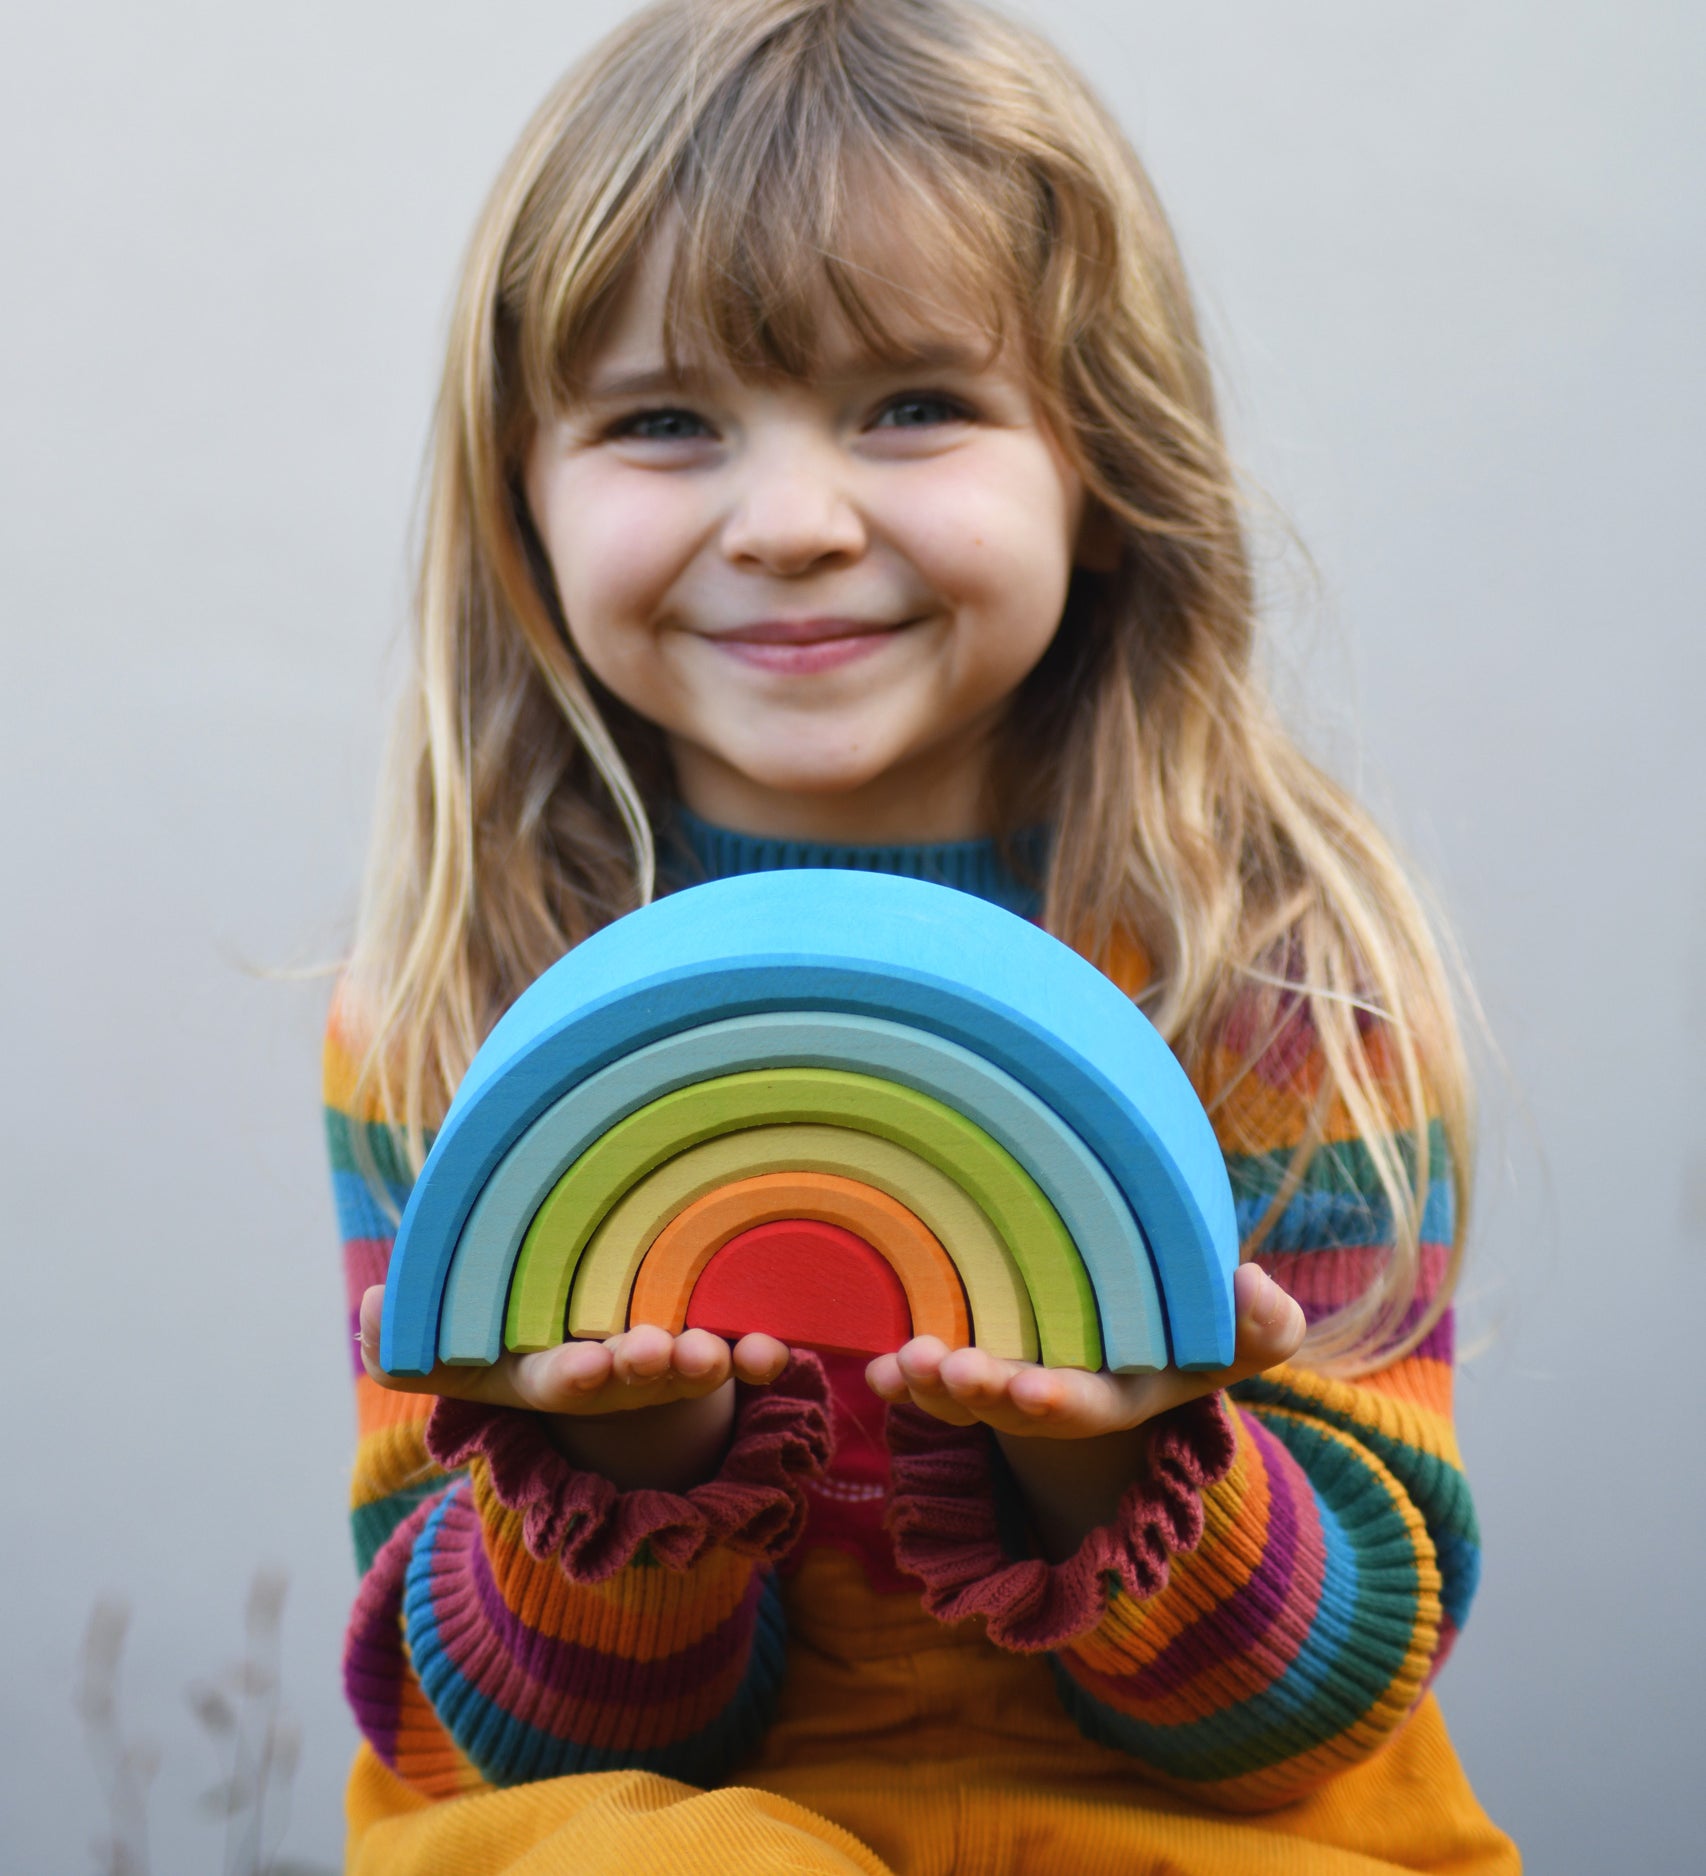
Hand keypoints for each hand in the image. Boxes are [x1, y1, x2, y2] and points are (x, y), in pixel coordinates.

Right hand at [356, 1285, 790, 1488]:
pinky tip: (777, 1347)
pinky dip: (759, 1351)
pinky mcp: (709, 1338)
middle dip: (649, 1368)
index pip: (555, 1379)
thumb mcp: (452, 1340)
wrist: (585, 1326)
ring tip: (731, 1355)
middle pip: (633, 1378)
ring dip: (713, 1363)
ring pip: (691, 1365)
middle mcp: (611, 1375)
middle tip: (665, 1354)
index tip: (583, 1370)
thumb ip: (408, 1335)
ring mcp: (662, 1362)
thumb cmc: (508, 1329)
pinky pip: (740, 1347)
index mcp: (550, 1372)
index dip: (571, 1375)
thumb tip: (368, 1311)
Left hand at [864, 1262, 1305, 1439]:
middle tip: (943, 1368)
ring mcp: (1019, 1381)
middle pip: (1015, 1406)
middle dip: (979, 1393)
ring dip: (932, 1384)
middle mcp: (1066, 1398)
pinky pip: (937, 1375)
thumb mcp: (1243, 1329)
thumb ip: (1263, 1321)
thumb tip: (1251, 1284)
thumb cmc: (1201, 1318)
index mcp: (1125, 1394)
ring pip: (969, 1394)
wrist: (1150, 1318)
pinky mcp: (983, 1357)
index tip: (1026, 1390)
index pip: (1090, 1406)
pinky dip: (905, 1378)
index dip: (1058, 1401)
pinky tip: (876, 1367)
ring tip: (901, 1363)